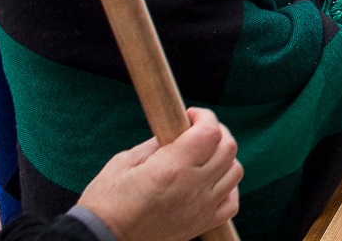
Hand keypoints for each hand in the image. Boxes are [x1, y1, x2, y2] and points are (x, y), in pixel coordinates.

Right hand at [77, 108, 241, 240]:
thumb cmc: (106, 202)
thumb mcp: (124, 162)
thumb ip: (155, 145)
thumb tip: (174, 132)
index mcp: (172, 168)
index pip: (209, 132)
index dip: (204, 117)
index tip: (190, 115)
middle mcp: (193, 187)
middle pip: (228, 148)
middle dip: (217, 132)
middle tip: (198, 131)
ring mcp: (200, 208)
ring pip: (234, 172)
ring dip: (225, 158)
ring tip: (205, 156)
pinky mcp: (200, 225)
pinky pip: (231, 203)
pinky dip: (228, 188)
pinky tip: (212, 182)